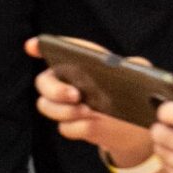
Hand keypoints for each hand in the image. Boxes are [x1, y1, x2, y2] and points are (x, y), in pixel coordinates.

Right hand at [25, 41, 153, 167]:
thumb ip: (137, 66)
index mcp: (82, 62)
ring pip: (46, 106)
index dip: (41, 47)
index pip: (59, 50)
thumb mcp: (141, 74)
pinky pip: (64, 128)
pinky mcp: (73, 126)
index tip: (32, 45)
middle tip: (75, 94)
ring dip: (63, 110)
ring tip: (86, 111)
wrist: (136, 124)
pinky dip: (76, 126)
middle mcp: (69, 81)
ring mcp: (68, 105)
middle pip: (43, 81)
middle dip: (54, 89)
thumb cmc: (134, 91)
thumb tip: (132, 66)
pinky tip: (90, 124)